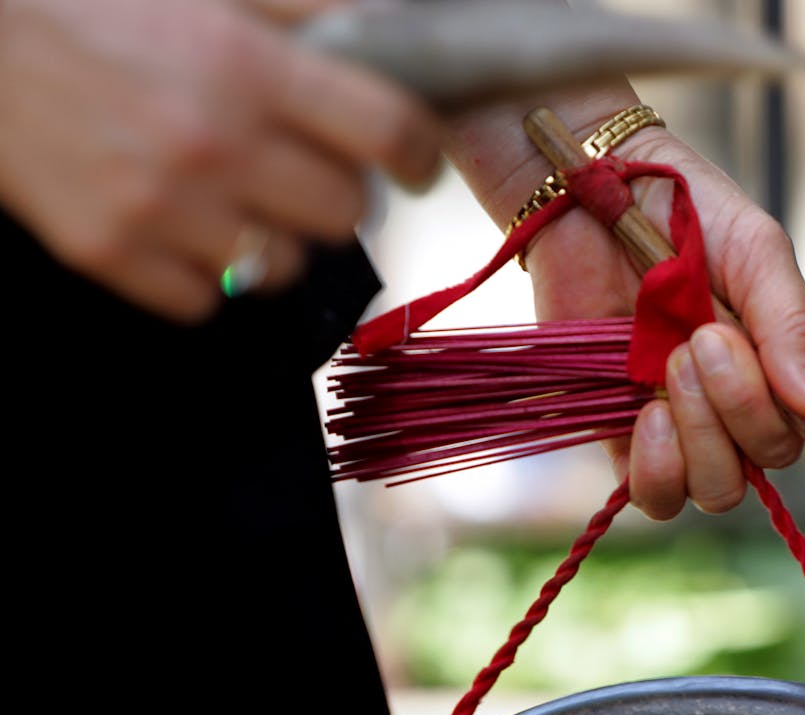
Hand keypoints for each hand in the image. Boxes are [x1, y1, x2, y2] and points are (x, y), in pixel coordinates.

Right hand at [0, 0, 442, 323]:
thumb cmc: (94, 9)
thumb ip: (304, 12)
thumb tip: (386, 30)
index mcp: (247, 68)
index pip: (387, 131)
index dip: (418, 153)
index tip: (416, 162)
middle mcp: (214, 142)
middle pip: (346, 214)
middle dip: (337, 195)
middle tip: (306, 173)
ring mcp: (160, 206)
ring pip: (282, 269)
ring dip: (274, 242)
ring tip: (237, 203)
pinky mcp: (110, 252)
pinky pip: (206, 303)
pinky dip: (203, 277)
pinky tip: (180, 229)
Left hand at [522, 125, 804, 518]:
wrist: (589, 191)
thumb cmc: (684, 209)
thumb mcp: (757, 251)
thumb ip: (793, 326)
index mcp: (799, 357)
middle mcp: (753, 402)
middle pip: (782, 457)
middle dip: (748, 406)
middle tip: (709, 335)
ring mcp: (694, 426)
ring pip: (725, 489)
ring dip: (704, 429)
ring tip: (675, 358)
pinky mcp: (630, 441)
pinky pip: (660, 498)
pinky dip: (659, 466)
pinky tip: (646, 411)